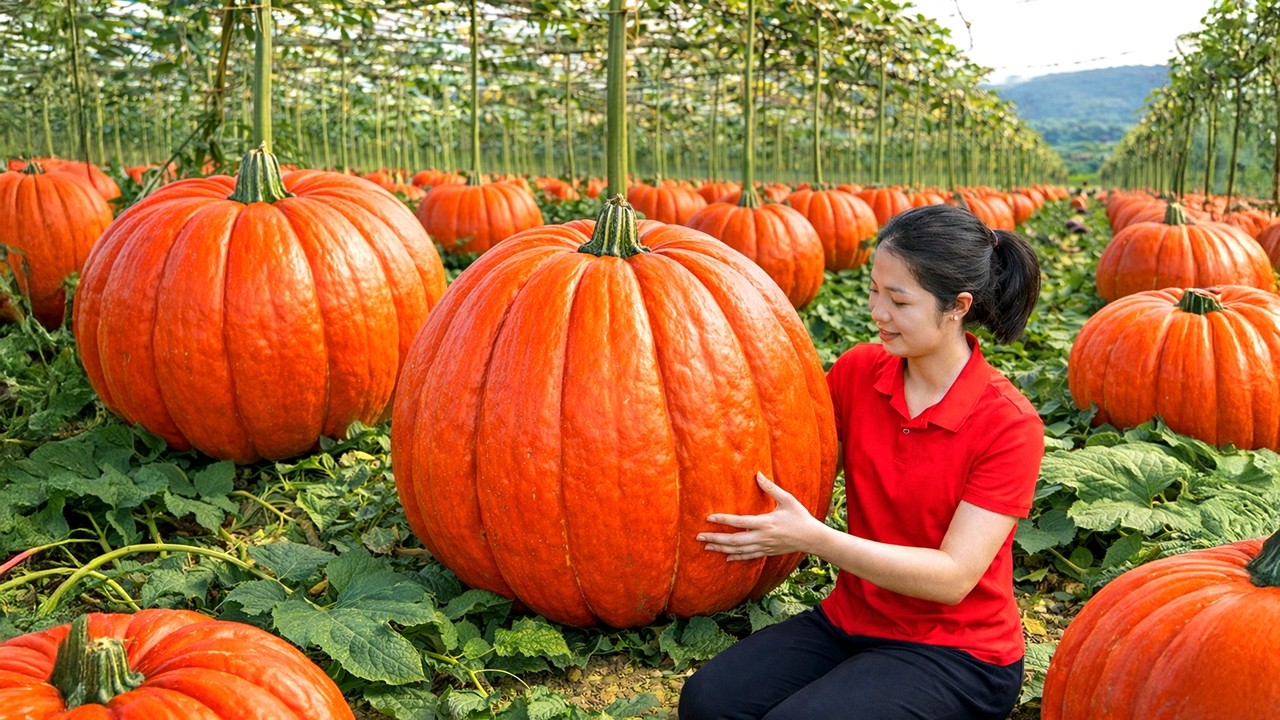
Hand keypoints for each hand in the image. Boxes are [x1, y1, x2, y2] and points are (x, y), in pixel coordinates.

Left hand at [697, 472, 826, 560]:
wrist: (812, 538)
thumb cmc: (800, 516)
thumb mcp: (788, 499)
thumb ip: (771, 488)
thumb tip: (757, 474)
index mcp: (766, 523)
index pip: (740, 522)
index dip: (723, 520)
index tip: (709, 518)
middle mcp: (762, 537)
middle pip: (734, 540)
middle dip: (715, 539)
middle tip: (699, 537)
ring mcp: (764, 547)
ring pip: (738, 551)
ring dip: (721, 549)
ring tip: (706, 546)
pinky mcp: (766, 552)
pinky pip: (748, 557)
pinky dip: (736, 557)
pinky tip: (725, 558)